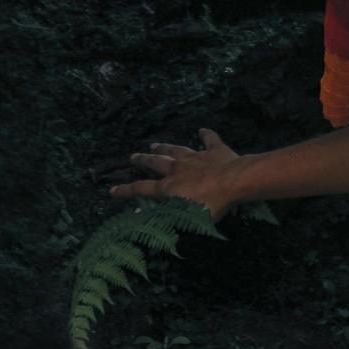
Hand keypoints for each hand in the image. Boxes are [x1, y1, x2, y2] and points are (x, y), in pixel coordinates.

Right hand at [111, 128, 242, 222]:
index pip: (142, 189)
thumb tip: (141, 216)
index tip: (113, 190)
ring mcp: (196, 157)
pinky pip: (209, 140)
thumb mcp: (185, 219)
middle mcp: (178, 169)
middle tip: (133, 156)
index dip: (126, 191)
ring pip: (176, 150)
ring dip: (165, 147)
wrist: (235, 181)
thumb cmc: (211, 204)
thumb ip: (162, 218)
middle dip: (143, 160)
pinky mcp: (215, 151)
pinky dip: (206, 135)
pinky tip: (202, 129)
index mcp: (169, 187)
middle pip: (156, 163)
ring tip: (155, 144)